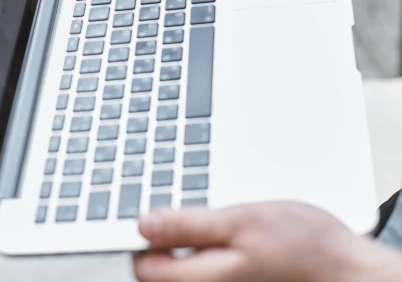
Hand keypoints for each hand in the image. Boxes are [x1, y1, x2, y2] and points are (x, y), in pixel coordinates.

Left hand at [134, 202, 401, 281]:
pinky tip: (227, 239)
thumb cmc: (301, 246)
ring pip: (184, 272)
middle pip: (160, 273)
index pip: (143, 268)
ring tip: (212, 225)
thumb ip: (187, 226)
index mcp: (201, 281)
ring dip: (185, 246)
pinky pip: (205, 273)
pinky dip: (205, 254)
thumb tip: (143, 224)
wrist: (344, 269)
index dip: (143, 235)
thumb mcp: (240, 221)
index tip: (153, 211)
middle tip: (189, 213)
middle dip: (165, 239)